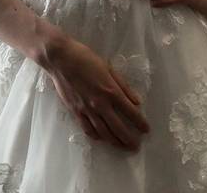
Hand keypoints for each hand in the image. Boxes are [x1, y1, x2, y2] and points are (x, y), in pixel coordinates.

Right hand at [43, 36, 149, 150]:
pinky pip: (87, 128)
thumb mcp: (109, 68)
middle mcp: (100, 104)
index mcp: (111, 91)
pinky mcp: (75, 111)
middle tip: (136, 146)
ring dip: (115, 142)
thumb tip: (137, 102)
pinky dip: (96, 136)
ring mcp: (87, 109)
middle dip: (129, 139)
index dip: (140, 122)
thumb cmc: (86, 59)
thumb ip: (123, 86)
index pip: (131, 112)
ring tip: (122, 147)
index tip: (146, 129)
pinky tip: (101, 138)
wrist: (61, 59)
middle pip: (118, 127)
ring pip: (103, 132)